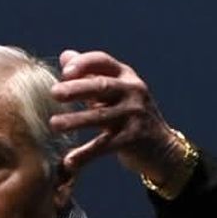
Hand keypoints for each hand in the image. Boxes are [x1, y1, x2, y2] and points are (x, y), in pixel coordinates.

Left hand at [50, 50, 183, 184]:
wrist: (162, 146)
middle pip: (101, 86)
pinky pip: (105, 146)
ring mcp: (134, 115)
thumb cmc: (128, 114)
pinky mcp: (134, 139)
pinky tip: (68, 161)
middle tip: (54, 93)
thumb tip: (65, 56)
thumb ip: (90, 74)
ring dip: (76, 120)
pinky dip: (86, 154)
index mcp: (125, 76)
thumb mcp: (113, 91)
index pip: (103, 61)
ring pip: (101, 116)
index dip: (83, 64)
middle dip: (77, 88)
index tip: (64, 72)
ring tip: (54, 124)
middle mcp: (132, 91)